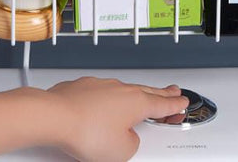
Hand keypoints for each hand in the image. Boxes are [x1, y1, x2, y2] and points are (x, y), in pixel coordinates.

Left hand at [48, 77, 188, 161]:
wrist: (55, 115)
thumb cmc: (86, 130)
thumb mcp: (120, 151)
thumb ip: (131, 144)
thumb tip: (127, 137)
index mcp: (138, 103)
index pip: (163, 105)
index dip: (175, 105)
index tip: (182, 103)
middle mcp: (123, 89)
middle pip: (148, 92)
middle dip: (162, 94)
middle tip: (172, 92)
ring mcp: (103, 85)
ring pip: (125, 91)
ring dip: (136, 95)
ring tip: (141, 99)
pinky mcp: (84, 87)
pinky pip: (103, 92)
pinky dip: (109, 98)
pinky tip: (105, 107)